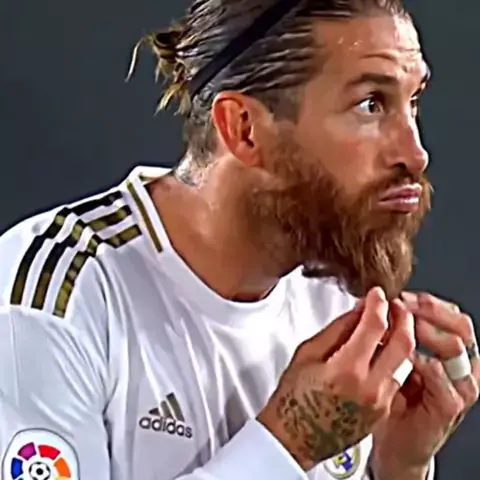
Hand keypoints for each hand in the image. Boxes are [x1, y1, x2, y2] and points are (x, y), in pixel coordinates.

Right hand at [257, 287, 415, 471]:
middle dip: (402, 317)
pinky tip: (382, 351)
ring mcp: (380, 403)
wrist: (293, 438)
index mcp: (347, 369)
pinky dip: (395, 359)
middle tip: (394, 304)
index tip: (376, 294)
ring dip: (402, 338)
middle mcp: (370, 387)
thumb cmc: (293, 398)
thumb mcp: (307, 353)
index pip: (375, 325)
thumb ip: (337, 329)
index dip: (378, 303)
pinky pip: (397, 378)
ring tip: (390, 325)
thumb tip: (358, 310)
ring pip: (405, 361)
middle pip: (403, 342)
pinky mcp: (383, 412)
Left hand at [370, 292, 479, 478]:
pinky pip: (445, 380)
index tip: (401, 296)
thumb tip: (376, 303)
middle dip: (429, 311)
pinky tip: (407, 359)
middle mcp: (460, 364)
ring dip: (427, 332)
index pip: (450, 313)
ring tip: (403, 328)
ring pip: (456, 348)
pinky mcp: (449, 407)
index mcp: (447, 348)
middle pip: (460, 325)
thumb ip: (390, 333)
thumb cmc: (391, 396)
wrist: (394, 441)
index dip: (427, 302)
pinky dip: (426, 365)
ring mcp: (458, 386)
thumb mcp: (389, 357)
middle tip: (402, 307)